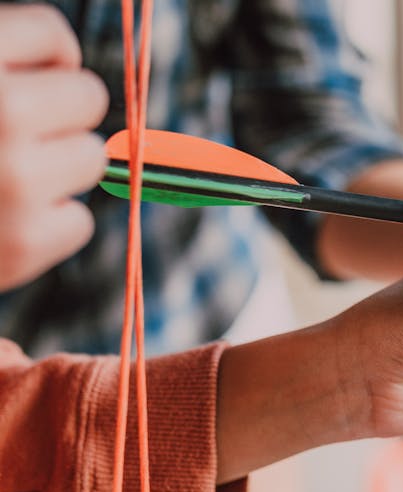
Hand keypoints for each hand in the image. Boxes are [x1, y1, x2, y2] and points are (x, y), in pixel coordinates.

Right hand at [0, 4, 107, 291]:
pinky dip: (47, 227)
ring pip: (91, 158)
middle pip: (88, 97)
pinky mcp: (25, 241)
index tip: (27, 79)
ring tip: (0, 179)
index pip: (53, 36)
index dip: (45, 60)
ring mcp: (16, 179)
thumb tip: (67, 62)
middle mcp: (1, 110)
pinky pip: (78, 221)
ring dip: (56, 171)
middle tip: (9, 136)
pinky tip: (1, 222)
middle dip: (57, 116)